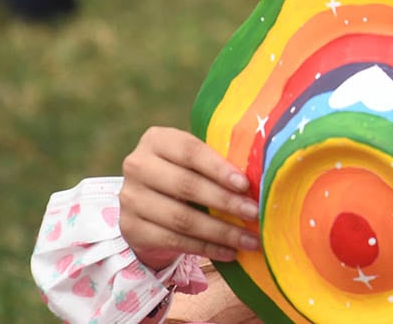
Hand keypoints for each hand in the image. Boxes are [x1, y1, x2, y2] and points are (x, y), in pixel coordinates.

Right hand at [119, 126, 260, 270]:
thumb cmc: (187, 173)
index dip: (219, 168)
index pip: (190, 151)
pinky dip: (206, 248)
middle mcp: (137, 165)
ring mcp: (130, 198)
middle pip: (186, 186)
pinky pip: (173, 241)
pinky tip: (230, 252)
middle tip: (255, 213)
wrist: (149, 203)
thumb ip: (220, 161)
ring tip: (250, 240)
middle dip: (225, 202)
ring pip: (181, 219)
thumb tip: (262, 177)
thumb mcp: (197, 161)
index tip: (245, 185)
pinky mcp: (130, 228)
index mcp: (158, 140)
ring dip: (221, 231)